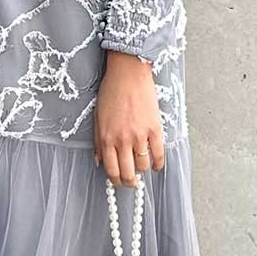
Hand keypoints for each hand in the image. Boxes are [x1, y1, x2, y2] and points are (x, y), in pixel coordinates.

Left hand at [95, 51, 165, 184]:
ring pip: (143, 166)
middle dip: (129, 181)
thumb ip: (98, 142)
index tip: (119, 181)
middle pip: (127, 173)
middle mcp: (122, 140)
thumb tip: (99, 161)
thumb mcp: (97, 118)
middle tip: (131, 181)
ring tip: (142, 168)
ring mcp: (139, 135)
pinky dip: (158, 164)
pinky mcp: (154, 129)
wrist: (128, 73)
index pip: (111, 170)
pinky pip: (158, 154)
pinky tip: (156, 165)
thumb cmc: (111, 92)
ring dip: (143, 171)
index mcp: (106, 138)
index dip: (115, 180)